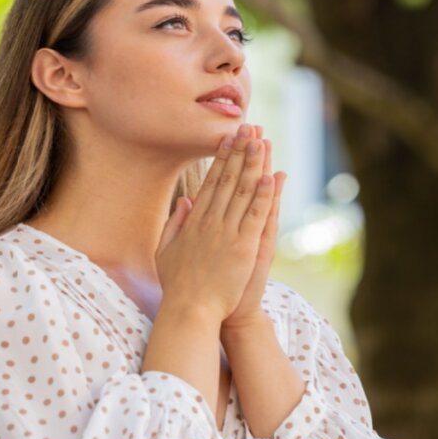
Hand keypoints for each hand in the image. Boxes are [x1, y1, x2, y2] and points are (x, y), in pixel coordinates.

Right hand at [154, 124, 274, 323]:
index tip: (228, 138)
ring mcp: (227, 233)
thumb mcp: (166, 251)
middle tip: (248, 127)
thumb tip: (185, 201)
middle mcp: (210, 222)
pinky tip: (271, 175)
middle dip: (240, 151)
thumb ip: (174, 224)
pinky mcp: (244, 247)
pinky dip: (264, 195)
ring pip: (244, 191)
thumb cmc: (178, 286)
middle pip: (228, 179)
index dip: (221, 158)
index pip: (211, 182)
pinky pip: (256, 215)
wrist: (190, 311)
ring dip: (254, 164)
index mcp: (194, 222)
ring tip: (262, 140)